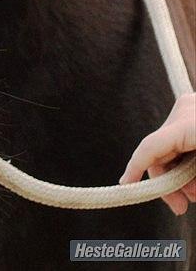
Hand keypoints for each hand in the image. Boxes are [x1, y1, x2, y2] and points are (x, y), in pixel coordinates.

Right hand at [120, 93, 195, 214]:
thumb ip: (189, 174)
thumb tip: (184, 192)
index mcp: (187, 122)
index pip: (150, 147)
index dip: (135, 168)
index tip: (125, 186)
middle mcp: (182, 109)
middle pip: (160, 151)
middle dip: (168, 181)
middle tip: (180, 206)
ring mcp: (187, 108)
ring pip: (170, 148)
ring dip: (178, 174)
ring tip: (194, 193)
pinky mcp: (191, 112)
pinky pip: (178, 140)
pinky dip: (184, 161)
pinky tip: (194, 177)